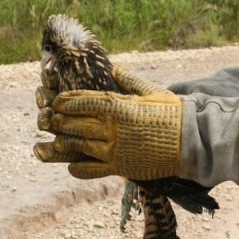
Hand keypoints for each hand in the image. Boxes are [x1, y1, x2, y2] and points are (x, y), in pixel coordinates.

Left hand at [34, 88, 183, 179]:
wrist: (191, 141)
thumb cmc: (173, 113)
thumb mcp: (151, 91)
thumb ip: (129, 81)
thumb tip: (114, 68)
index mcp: (120, 107)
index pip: (85, 102)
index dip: (67, 101)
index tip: (56, 100)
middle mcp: (113, 129)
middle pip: (77, 124)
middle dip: (59, 121)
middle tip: (47, 118)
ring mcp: (115, 150)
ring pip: (80, 146)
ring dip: (64, 142)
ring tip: (53, 140)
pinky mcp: (121, 168)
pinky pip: (92, 170)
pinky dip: (79, 168)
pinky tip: (71, 165)